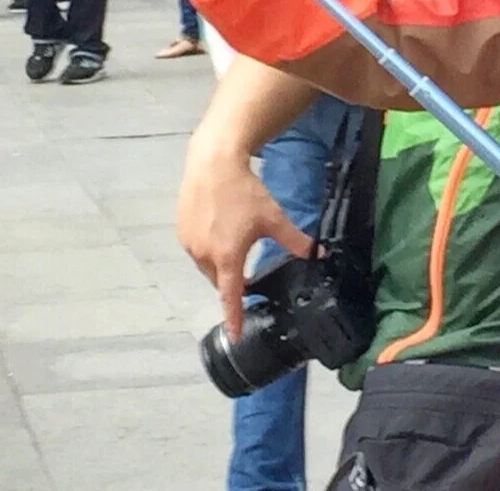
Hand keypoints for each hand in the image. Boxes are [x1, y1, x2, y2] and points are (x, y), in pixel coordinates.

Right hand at [177, 132, 312, 342]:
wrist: (213, 163)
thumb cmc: (245, 192)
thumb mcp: (274, 218)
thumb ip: (296, 241)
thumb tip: (319, 253)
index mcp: (228, 257)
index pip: (231, 297)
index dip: (234, 318)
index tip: (235, 335)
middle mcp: (205, 255)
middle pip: (219, 281)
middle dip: (231, 281)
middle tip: (245, 270)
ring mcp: (189, 243)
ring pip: (206, 265)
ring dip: (219, 263)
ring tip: (233, 242)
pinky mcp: (181, 231)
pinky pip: (196, 250)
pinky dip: (208, 248)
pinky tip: (219, 229)